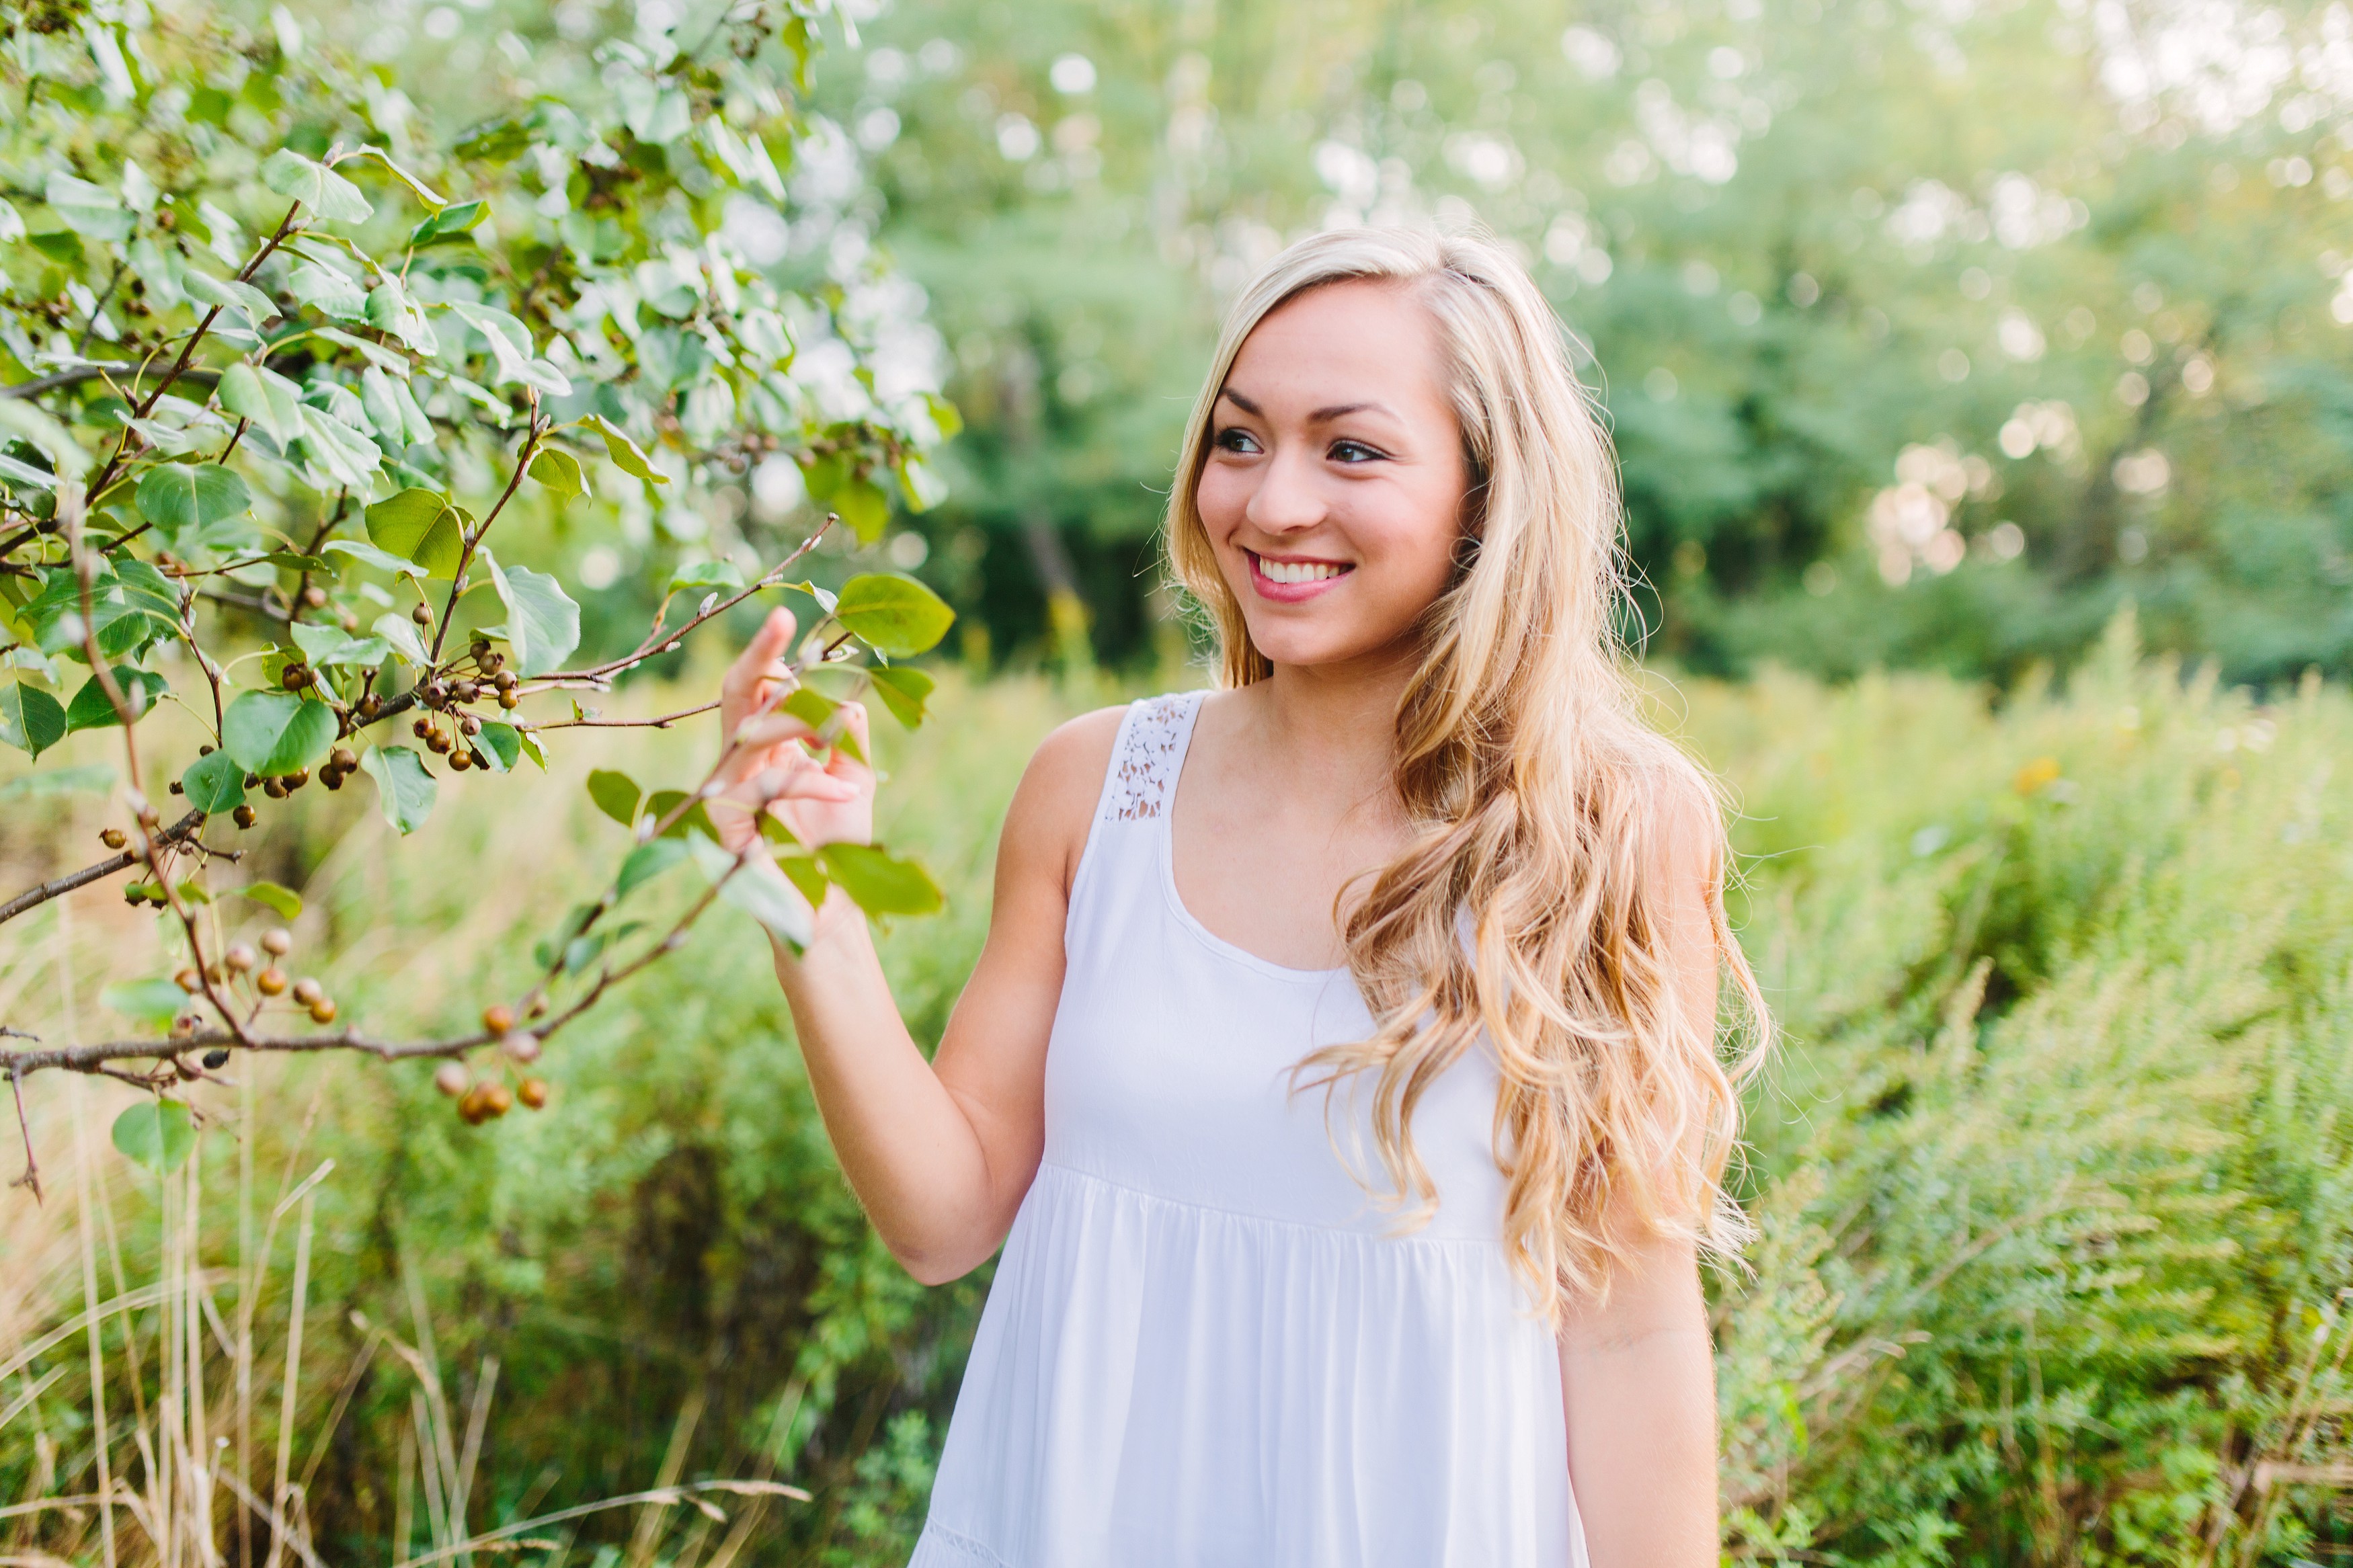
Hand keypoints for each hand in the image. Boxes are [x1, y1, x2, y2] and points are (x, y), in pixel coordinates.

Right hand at [708, 606, 873, 853]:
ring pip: (752, 733)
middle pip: (735, 694)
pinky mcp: (725, 822)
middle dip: (758, 655)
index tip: (789, 618)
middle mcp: (739, 760)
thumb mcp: (852, 776)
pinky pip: (768, 784)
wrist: (830, 907)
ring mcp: (725, 790)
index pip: (759, 687)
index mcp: (766, 745)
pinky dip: (814, 785)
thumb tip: (844, 696)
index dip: (772, 654)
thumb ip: (846, 732)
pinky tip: (848, 795)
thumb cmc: (838, 844)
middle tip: (781, 620)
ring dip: (799, 728)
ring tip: (834, 741)